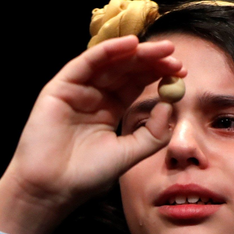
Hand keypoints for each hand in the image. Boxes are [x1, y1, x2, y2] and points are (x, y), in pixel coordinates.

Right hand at [0, 37, 183, 233]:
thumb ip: (152, 133)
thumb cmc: (86, 175)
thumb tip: (168, 105)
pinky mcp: (59, 88)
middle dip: (151, 60)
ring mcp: (76, 91)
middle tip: (174, 55)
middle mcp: (93, 97)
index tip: (181, 72)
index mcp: (109, 111)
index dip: (158, 75)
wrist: (52, 188)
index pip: (136, 84)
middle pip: (125, 69)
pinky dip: (107, 51)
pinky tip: (129, 45)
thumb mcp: (130, 154)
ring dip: (135, 52)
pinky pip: (85, 64)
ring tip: (161, 50)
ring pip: (109, 63)